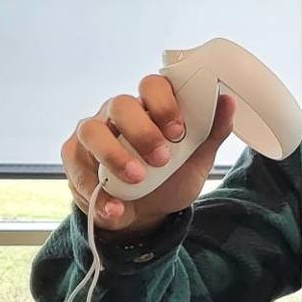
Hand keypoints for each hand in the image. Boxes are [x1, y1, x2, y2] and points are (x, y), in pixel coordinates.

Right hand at [62, 75, 236, 235]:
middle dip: (142, 131)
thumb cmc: (170, 178)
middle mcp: (118, 114)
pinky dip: (95, 191)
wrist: (146, 215)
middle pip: (121, 104)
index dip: (164, 103)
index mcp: (150, 107)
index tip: (179, 131)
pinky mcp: (74, 156)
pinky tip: (115, 208)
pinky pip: (76, 165)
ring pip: (92, 130)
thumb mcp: (196, 160)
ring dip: (114, 155)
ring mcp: (93, 132)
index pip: (153, 86)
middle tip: (161, 159)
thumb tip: (228, 100)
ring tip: (136, 179)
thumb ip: (212, 132)